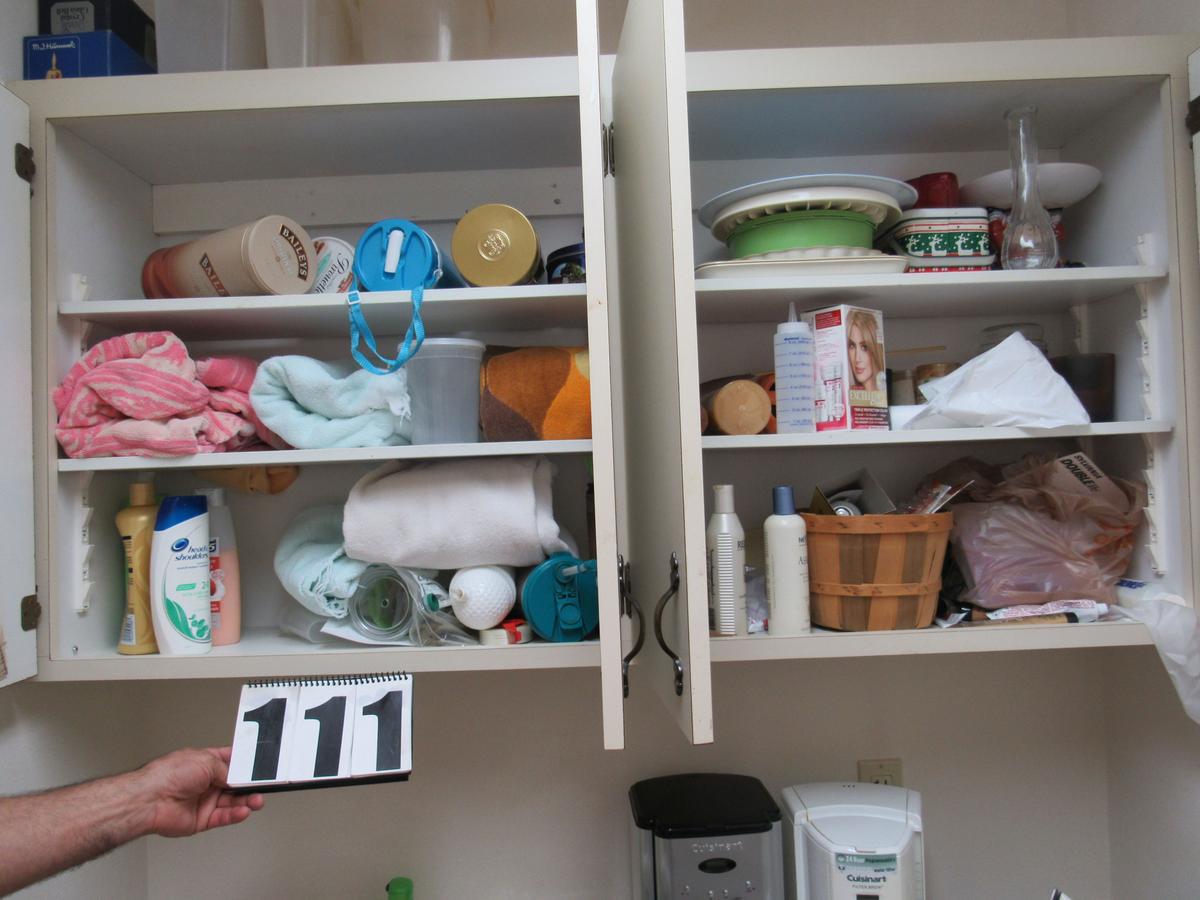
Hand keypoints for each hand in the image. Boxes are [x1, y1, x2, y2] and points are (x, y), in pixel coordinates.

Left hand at [133, 747, 263, 837]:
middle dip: (250, 785)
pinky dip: (235, 814)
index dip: (246, 764)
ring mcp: (205, 800)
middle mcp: (206, 782)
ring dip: (246, 801)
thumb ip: (227, 770)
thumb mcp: (206, 761)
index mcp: (205, 762)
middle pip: (235, 784)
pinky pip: (224, 817)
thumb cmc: (168, 775)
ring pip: (232, 802)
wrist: (150, 800)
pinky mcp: (202, 819)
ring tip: (256, 801)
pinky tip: (244, 811)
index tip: (261, 767)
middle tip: (263, 787)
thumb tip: (239, 777)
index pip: (231, 761)